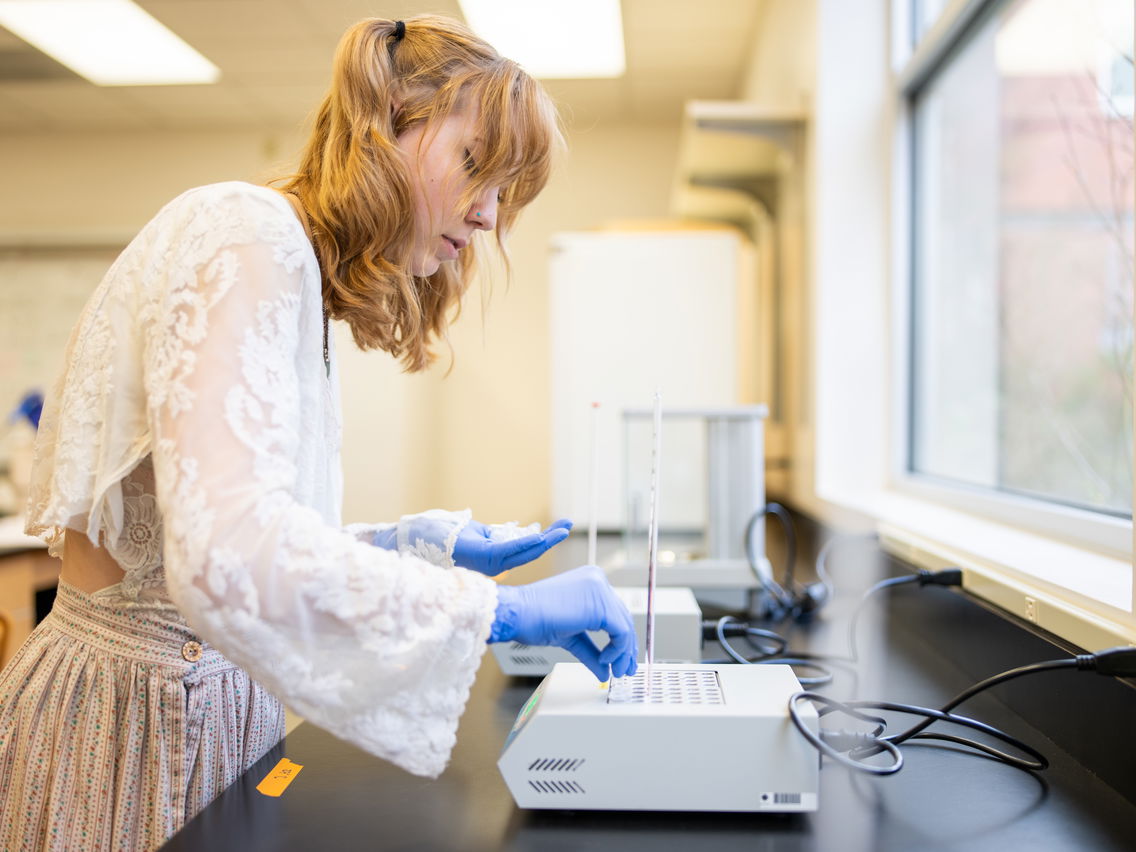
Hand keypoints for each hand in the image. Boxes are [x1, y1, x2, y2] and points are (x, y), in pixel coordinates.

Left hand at [453, 518, 571, 575]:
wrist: (421, 538)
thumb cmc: (447, 536)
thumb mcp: (479, 532)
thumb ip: (498, 535)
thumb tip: (517, 530)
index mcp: (496, 560)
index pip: (526, 550)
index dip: (545, 540)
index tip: (562, 528)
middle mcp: (496, 566)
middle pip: (529, 552)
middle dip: (552, 539)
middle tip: (569, 526)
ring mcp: (489, 563)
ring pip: (522, 553)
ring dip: (544, 541)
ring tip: (562, 530)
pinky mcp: (483, 557)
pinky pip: (507, 551)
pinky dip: (524, 544)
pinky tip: (538, 538)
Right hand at [489, 565, 637, 681]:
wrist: (518, 613)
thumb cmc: (534, 618)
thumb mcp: (570, 636)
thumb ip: (590, 650)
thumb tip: (604, 670)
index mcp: (590, 581)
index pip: (614, 611)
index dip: (620, 638)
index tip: (619, 658)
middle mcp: (598, 580)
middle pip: (622, 618)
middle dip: (625, 649)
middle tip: (623, 670)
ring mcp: (600, 589)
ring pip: (625, 625)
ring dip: (622, 653)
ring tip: (615, 670)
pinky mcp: (600, 605)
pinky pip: (621, 631)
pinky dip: (617, 650)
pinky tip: (604, 660)